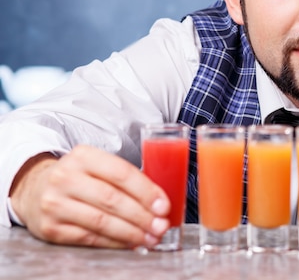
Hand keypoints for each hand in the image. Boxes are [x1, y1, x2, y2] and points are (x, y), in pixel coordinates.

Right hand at [9, 145, 170, 247]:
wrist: (35, 188)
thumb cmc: (79, 177)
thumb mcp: (97, 165)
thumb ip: (126, 179)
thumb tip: (159, 204)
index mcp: (84, 156)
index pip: (122, 173)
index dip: (146, 192)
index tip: (163, 206)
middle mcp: (66, 177)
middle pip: (112, 199)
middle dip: (142, 216)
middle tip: (161, 226)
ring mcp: (55, 203)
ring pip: (101, 222)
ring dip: (131, 233)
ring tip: (150, 237)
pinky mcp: (50, 228)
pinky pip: (89, 238)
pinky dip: (114, 242)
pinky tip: (129, 243)